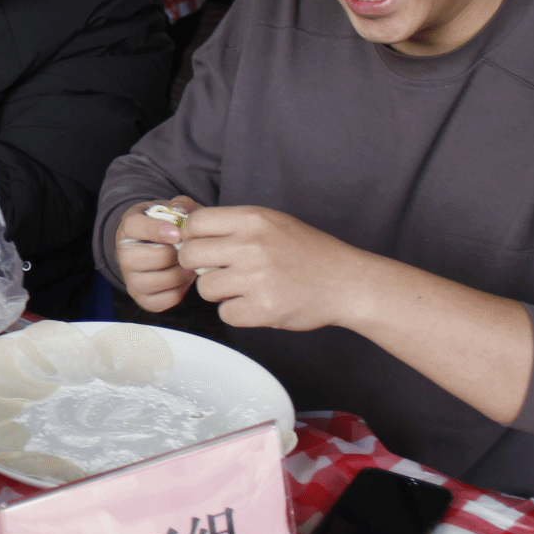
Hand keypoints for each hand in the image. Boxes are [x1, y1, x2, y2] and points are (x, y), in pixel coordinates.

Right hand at [113, 195, 203, 310]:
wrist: (157, 248)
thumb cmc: (168, 226)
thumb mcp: (173, 209)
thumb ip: (181, 204)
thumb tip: (181, 211)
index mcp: (128, 227)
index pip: (135, 227)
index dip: (157, 230)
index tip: (177, 233)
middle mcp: (124, 255)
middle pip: (154, 257)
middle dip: (177, 253)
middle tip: (188, 250)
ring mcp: (132, 280)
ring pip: (164, 279)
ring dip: (183, 271)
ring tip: (188, 263)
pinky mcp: (143, 300)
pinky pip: (169, 299)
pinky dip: (182, 289)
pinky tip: (182, 277)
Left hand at [176, 205, 374, 331]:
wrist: (347, 282)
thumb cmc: (307, 252)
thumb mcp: (272, 223)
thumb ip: (233, 226)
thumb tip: (187, 231)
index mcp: (252, 219)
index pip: (194, 223)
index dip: (192, 237)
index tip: (201, 246)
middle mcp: (251, 245)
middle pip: (190, 255)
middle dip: (197, 266)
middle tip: (216, 271)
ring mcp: (256, 278)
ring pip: (205, 288)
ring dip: (219, 292)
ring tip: (243, 288)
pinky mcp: (263, 308)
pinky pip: (226, 314)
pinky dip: (237, 313)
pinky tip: (255, 304)